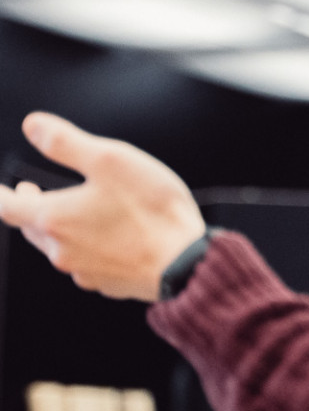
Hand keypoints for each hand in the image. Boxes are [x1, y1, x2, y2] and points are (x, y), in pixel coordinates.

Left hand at [0, 113, 206, 301]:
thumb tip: (32, 126)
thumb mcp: (110, 160)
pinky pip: (89, 264)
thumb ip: (65, 143)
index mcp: (54, 219)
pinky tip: (107, 238)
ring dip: (60, 228)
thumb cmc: (152, 211)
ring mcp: (86, 271)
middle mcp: (62, 250)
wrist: (188, 263)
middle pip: (32, 228)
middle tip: (30, 193)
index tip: (1, 188)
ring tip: (72, 213)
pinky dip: (90, 247)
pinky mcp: (110, 284)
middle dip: (29, 208)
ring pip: (60, 248)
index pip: (7, 207)